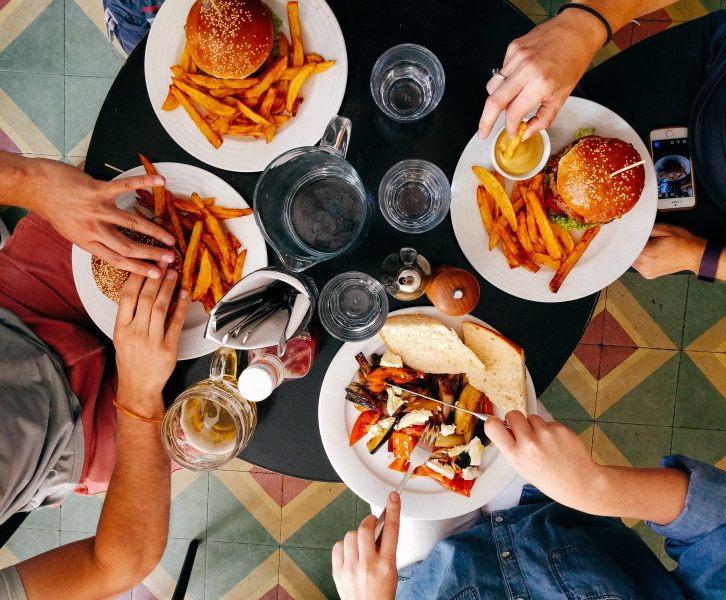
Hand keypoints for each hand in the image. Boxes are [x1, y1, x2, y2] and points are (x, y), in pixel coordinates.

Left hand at [25, 158, 176, 277]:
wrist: (35, 187)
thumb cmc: (54, 208)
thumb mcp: (72, 232)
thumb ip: (93, 239)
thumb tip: (114, 246)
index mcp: (87, 242)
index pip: (117, 260)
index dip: (138, 268)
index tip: (156, 274)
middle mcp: (93, 229)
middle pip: (127, 246)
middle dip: (152, 254)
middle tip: (170, 258)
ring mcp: (96, 209)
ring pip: (131, 223)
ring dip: (154, 231)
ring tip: (170, 237)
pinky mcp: (97, 190)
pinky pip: (124, 186)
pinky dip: (144, 182)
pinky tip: (160, 181)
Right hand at [113, 266, 188, 416]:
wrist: (138, 387)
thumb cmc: (130, 359)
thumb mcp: (122, 336)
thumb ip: (129, 315)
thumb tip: (141, 288)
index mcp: (121, 328)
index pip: (127, 296)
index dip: (137, 277)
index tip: (145, 263)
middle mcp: (135, 332)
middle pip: (146, 298)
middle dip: (155, 277)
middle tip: (164, 261)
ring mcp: (152, 340)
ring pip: (161, 308)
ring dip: (168, 288)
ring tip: (173, 273)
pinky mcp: (168, 348)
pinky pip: (176, 323)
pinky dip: (181, 307)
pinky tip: (185, 294)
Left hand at [332, 492, 399, 599]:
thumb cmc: (381, 593)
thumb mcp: (391, 570)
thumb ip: (386, 548)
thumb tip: (380, 527)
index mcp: (386, 564)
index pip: (392, 530)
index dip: (392, 510)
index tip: (392, 497)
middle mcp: (368, 565)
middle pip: (365, 528)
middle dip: (369, 522)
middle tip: (371, 524)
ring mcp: (351, 568)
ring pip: (350, 535)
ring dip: (356, 536)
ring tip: (361, 546)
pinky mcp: (338, 571)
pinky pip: (338, 545)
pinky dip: (344, 546)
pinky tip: (350, 553)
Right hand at [478, 10, 602, 139]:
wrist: (577, 30)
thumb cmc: (573, 60)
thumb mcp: (562, 96)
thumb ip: (543, 118)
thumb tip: (526, 132)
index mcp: (541, 84)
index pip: (513, 113)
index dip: (510, 127)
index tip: (512, 132)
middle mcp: (526, 69)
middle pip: (494, 101)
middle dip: (485, 121)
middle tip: (483, 132)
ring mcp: (517, 56)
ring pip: (492, 87)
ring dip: (496, 100)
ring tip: (508, 101)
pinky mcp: (513, 48)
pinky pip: (500, 72)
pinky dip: (505, 81)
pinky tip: (519, 78)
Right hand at [485, 411, 603, 510]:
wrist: (580, 482)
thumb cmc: (550, 479)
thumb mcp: (522, 468)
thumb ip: (512, 448)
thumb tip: (505, 428)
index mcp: (515, 455)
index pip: (493, 427)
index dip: (493, 422)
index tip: (497, 423)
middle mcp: (529, 442)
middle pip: (513, 414)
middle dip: (516, 420)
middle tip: (524, 431)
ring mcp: (545, 434)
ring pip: (532, 417)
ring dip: (536, 426)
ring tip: (545, 443)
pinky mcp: (560, 428)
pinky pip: (548, 422)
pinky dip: (550, 430)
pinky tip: (557, 444)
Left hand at [632, 223, 705, 278]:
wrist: (695, 255)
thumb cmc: (683, 242)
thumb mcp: (664, 229)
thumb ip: (646, 229)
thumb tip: (634, 230)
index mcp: (646, 255)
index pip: (626, 247)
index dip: (626, 240)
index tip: (625, 234)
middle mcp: (644, 266)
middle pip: (627, 254)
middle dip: (630, 246)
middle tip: (636, 238)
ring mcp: (646, 272)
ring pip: (631, 260)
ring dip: (634, 253)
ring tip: (646, 245)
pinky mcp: (648, 275)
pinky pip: (638, 265)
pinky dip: (639, 259)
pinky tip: (647, 253)